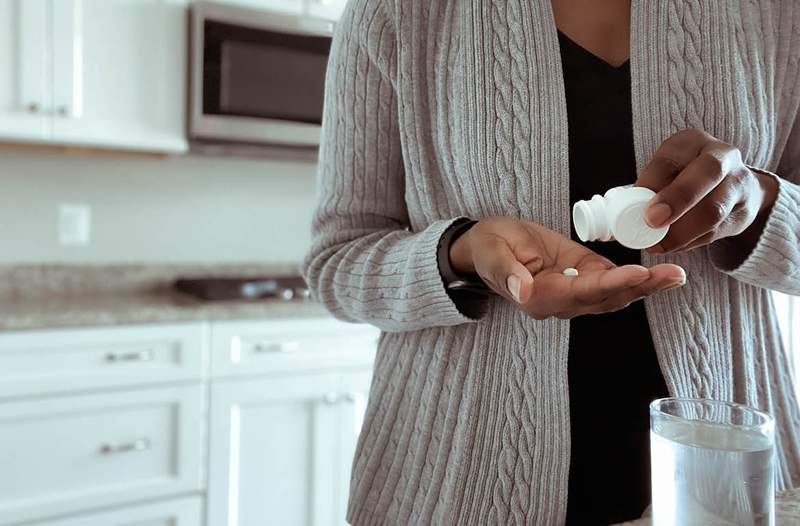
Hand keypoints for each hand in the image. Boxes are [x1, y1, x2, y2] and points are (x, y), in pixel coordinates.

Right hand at [449, 217, 685, 319]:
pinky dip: (637, 279)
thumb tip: (524, 291)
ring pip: (614, 294)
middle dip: (640, 288)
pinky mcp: (581, 277)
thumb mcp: (491, 253)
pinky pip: (612, 283)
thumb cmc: (488, 247)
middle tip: (672, 275)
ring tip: (676, 274)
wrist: (489, 246)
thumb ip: (507, 272)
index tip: (637, 273)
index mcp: (537, 298)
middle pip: (605, 299)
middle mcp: (560, 302)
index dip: (610, 284)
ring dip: (646, 286)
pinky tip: (662, 272)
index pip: (579, 292)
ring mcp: (573, 292)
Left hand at [635, 128, 778, 253]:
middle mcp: (722, 156)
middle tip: (653, 221)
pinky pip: (716, 231)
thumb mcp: (664, 173)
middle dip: (678, 198)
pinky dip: (691, 242)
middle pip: (707, 173)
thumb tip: (620, 212)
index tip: (637, 204)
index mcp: (692, 142)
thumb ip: (646, 188)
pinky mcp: (745, 212)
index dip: (653, 182)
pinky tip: (673, 245)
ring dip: (681, 232)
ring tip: (656, 244)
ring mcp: (739, 184)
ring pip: (714, 209)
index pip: (672, 157)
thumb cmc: (684, 178)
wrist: (732, 187)